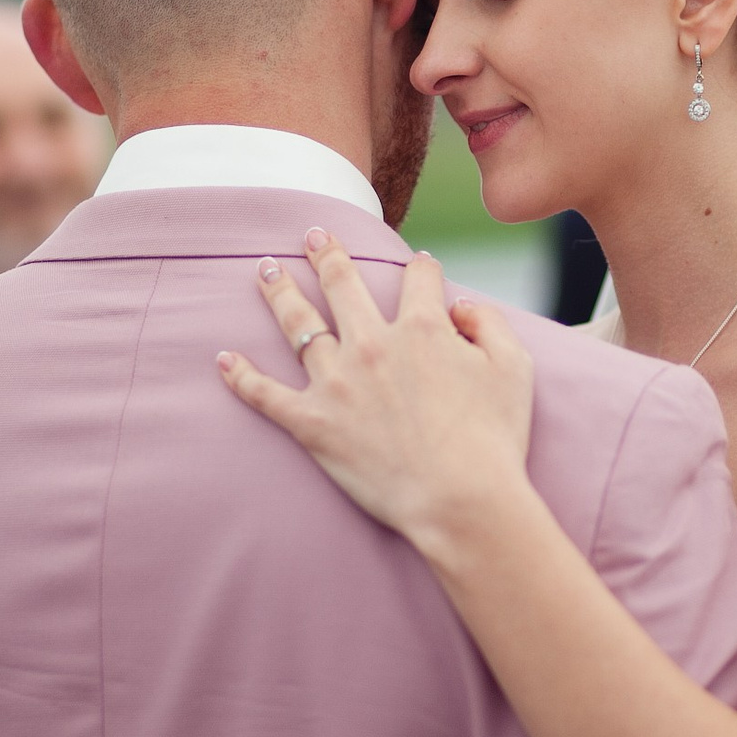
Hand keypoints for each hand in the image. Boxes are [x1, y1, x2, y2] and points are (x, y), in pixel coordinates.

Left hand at [220, 231, 537, 562]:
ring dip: (280, 293)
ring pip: (299, 325)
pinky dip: (240, 376)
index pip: (418, 280)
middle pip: (342, 284)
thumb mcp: (515, 369)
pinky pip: (265, 395)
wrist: (462, 500)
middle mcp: (373, 344)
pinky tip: (222, 359)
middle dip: (326, 254)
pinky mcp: (313, 423)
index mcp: (423, 328)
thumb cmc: (494, 440)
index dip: (423, 269)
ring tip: (266, 270)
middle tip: (312, 235)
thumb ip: (491, 324)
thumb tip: (461, 306)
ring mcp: (337, 382)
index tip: (421, 267)